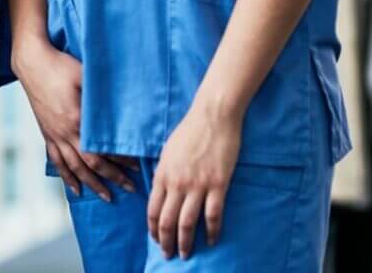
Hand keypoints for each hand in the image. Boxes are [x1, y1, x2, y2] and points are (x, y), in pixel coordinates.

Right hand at [11, 35, 136, 200]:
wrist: (33, 62)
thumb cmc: (61, 65)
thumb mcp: (85, 76)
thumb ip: (101, 95)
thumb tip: (123, 107)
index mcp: (77, 119)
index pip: (102, 148)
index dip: (121, 159)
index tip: (137, 165)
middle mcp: (65, 132)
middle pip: (91, 164)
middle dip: (112, 177)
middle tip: (130, 188)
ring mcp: (54, 134)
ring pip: (74, 167)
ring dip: (92, 184)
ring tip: (107, 197)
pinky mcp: (46, 133)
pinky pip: (56, 161)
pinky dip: (66, 177)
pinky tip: (75, 189)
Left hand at [147, 101, 241, 259]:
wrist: (212, 116)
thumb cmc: (189, 130)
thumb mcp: (168, 150)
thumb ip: (164, 172)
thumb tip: (161, 189)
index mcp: (163, 173)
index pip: (153, 208)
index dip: (153, 228)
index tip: (155, 239)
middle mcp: (177, 182)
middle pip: (167, 220)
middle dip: (166, 241)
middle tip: (169, 255)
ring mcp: (198, 185)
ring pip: (187, 222)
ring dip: (186, 242)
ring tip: (186, 254)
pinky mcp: (218, 185)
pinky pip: (213, 215)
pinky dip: (212, 232)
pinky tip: (211, 241)